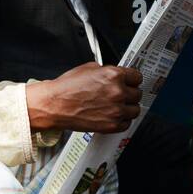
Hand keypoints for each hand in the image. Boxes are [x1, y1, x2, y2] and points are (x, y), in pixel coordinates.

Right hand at [26, 63, 142, 133]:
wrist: (54, 105)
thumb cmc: (66, 88)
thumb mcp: (88, 68)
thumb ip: (107, 71)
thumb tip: (116, 75)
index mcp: (114, 75)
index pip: (137, 77)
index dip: (132, 79)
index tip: (130, 82)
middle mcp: (118, 92)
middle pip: (138, 94)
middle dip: (129, 93)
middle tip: (120, 94)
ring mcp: (116, 110)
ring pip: (135, 110)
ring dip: (127, 108)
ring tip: (116, 106)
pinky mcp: (112, 125)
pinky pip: (127, 123)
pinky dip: (121, 120)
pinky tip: (112, 115)